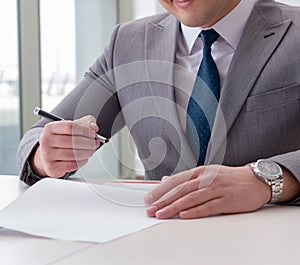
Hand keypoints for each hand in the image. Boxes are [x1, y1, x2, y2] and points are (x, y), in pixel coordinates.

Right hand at [30, 115, 100, 177]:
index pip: (70, 127)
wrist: (49, 155)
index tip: (93, 134)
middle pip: (73, 141)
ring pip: (74, 154)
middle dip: (89, 143)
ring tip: (91, 150)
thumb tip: (93, 127)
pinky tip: (84, 158)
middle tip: (95, 143)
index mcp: (50, 128)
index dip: (85, 130)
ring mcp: (47, 155)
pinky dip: (82, 161)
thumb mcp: (72, 127)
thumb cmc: (62, 139)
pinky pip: (72, 165)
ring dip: (87, 153)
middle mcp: (46, 141)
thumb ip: (85, 123)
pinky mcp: (52, 167)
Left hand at [144, 165, 271, 218]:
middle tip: (151, 209)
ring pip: (191, 198)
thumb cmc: (229, 178)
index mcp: (200, 171)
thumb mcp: (206, 174)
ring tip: (162, 214)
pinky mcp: (227, 200)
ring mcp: (217, 189)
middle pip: (181, 190)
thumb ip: (186, 179)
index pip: (176, 181)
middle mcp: (206, 178)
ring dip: (174, 207)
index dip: (161, 190)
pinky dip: (195, 211)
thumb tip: (166, 180)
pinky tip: (183, 215)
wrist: (255, 180)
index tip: (149, 198)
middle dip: (163, 200)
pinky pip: (208, 206)